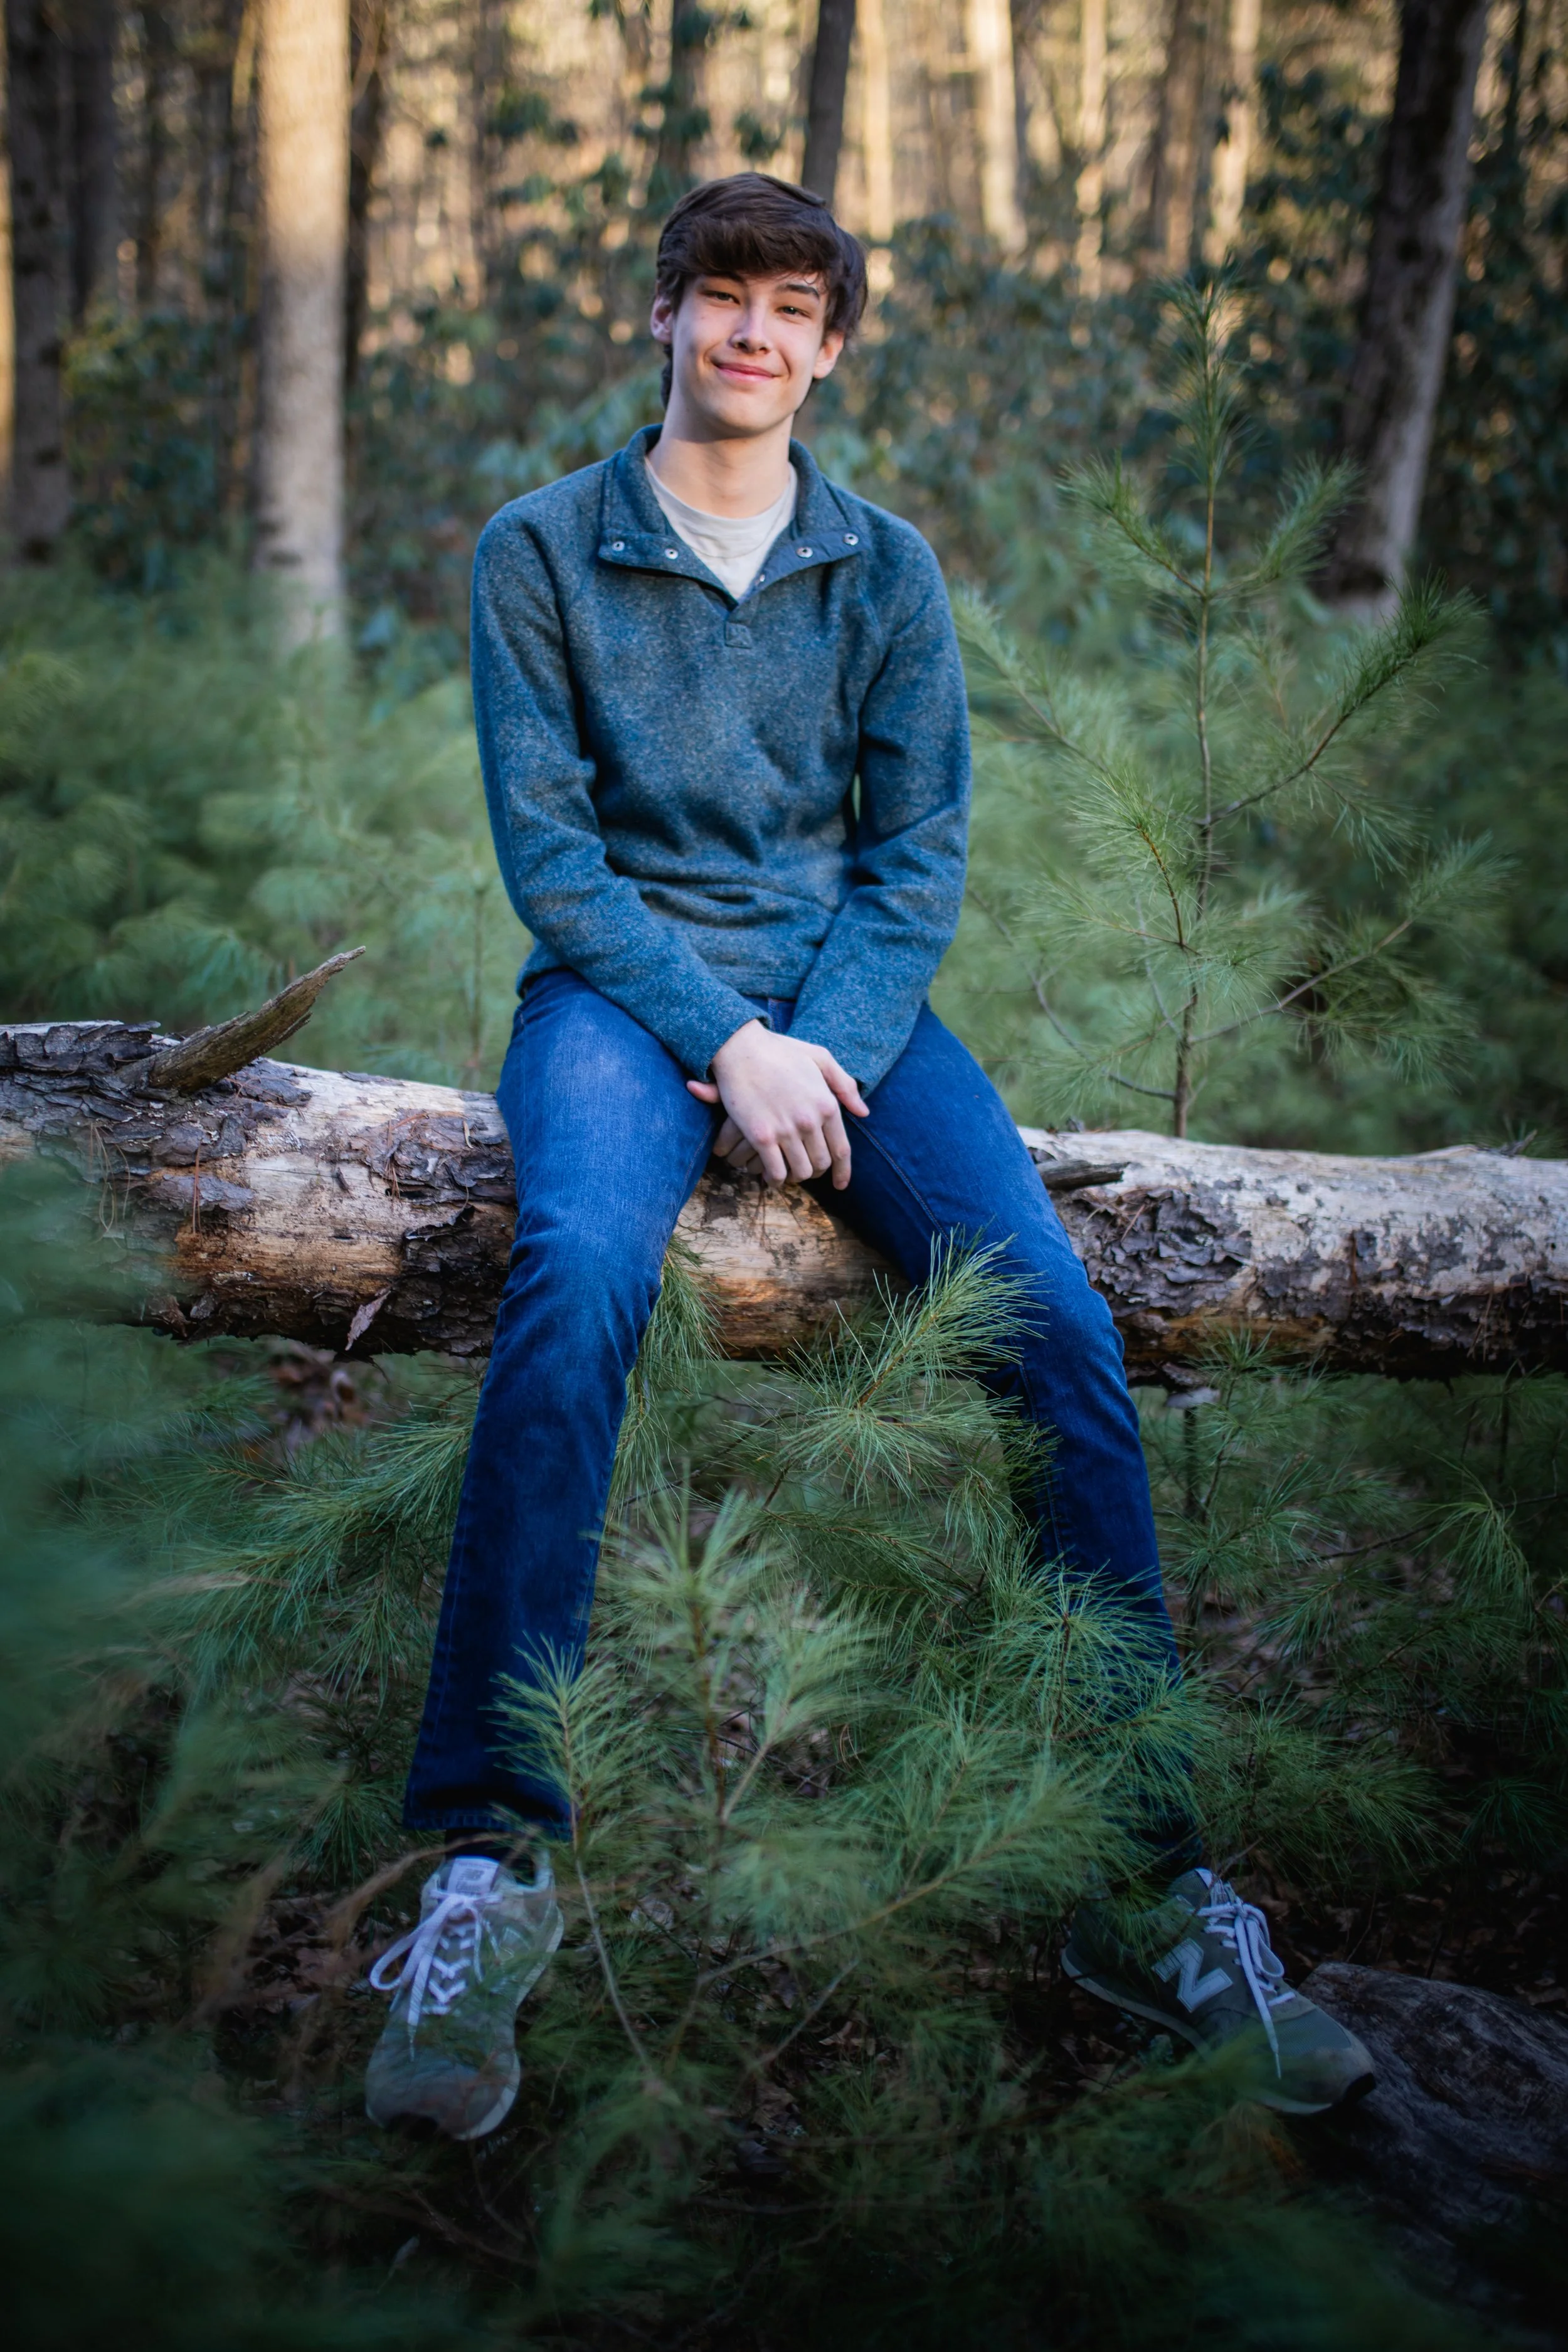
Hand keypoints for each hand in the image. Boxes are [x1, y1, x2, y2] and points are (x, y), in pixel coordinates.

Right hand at [686, 1020, 867, 1187]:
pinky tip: (771, 1176)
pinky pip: (775, 1172)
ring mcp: (786, 1129)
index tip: (839, 1185)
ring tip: (787, 1173)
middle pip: (821, 1163)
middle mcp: (810, 1120)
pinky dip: (775, 1179)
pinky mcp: (761, 1136)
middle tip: (804, 1171)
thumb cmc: (779, 1051)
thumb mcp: (820, 1058)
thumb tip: (864, 1113)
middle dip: (815, 1173)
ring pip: (800, 1171)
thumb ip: (844, 1085)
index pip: (841, 1150)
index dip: (842, 1172)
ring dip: (794, 1177)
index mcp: (827, 1104)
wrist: (740, 1048)